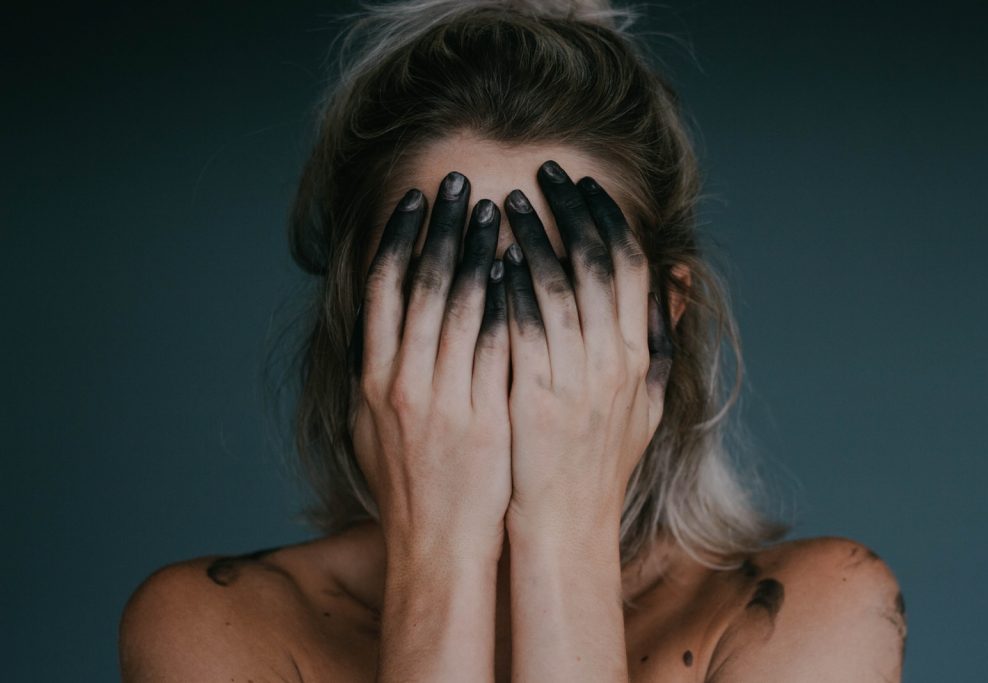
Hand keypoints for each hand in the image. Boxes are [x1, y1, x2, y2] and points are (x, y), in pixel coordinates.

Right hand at [349, 171, 511, 563]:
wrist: (437, 545)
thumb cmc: (408, 485)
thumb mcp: (372, 426)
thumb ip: (376, 372)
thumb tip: (379, 324)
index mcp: (373, 379)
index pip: (382, 290)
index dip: (397, 238)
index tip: (414, 201)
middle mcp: (402, 381)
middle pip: (421, 284)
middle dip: (441, 227)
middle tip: (459, 182)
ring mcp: (443, 399)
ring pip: (460, 305)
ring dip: (478, 250)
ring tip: (495, 209)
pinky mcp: (483, 415)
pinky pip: (498, 344)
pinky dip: (508, 301)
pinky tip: (522, 268)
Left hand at [500, 160, 672, 537]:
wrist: (566, 525)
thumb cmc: (600, 464)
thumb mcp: (648, 403)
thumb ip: (661, 339)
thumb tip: (677, 277)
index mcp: (639, 357)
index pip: (632, 267)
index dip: (610, 219)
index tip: (585, 186)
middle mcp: (614, 361)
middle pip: (598, 264)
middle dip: (572, 210)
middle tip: (545, 173)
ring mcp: (575, 379)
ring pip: (557, 286)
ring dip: (532, 238)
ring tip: (508, 204)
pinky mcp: (533, 396)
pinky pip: (521, 328)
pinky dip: (507, 287)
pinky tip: (488, 260)